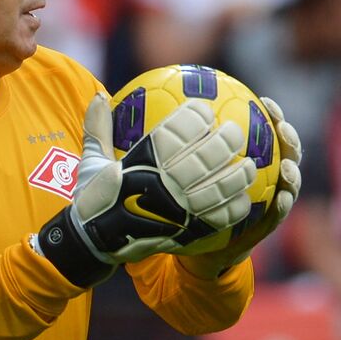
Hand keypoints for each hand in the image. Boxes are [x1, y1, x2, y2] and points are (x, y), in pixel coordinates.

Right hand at [37, 93, 254, 285]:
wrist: (94, 243)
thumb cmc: (95, 199)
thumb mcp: (91, 161)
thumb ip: (99, 127)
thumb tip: (100, 96)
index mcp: (143, 162)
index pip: (176, 132)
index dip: (195, 118)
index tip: (205, 110)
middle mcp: (165, 182)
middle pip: (206, 155)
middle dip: (226, 139)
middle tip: (235, 131)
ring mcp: (179, 208)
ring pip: (219, 186)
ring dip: (238, 174)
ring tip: (249, 165)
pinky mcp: (187, 230)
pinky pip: (218, 217)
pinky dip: (234, 206)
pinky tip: (243, 198)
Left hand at [178, 96, 301, 279]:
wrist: (201, 245)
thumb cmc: (193, 202)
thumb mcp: (180, 171)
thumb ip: (174, 143)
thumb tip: (134, 112)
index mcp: (250, 158)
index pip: (267, 131)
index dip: (272, 115)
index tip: (265, 101)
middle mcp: (266, 177)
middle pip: (286, 152)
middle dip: (289, 138)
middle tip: (281, 127)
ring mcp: (270, 201)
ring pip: (290, 183)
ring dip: (293, 174)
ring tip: (286, 168)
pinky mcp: (266, 225)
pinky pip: (278, 214)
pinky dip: (282, 206)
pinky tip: (280, 199)